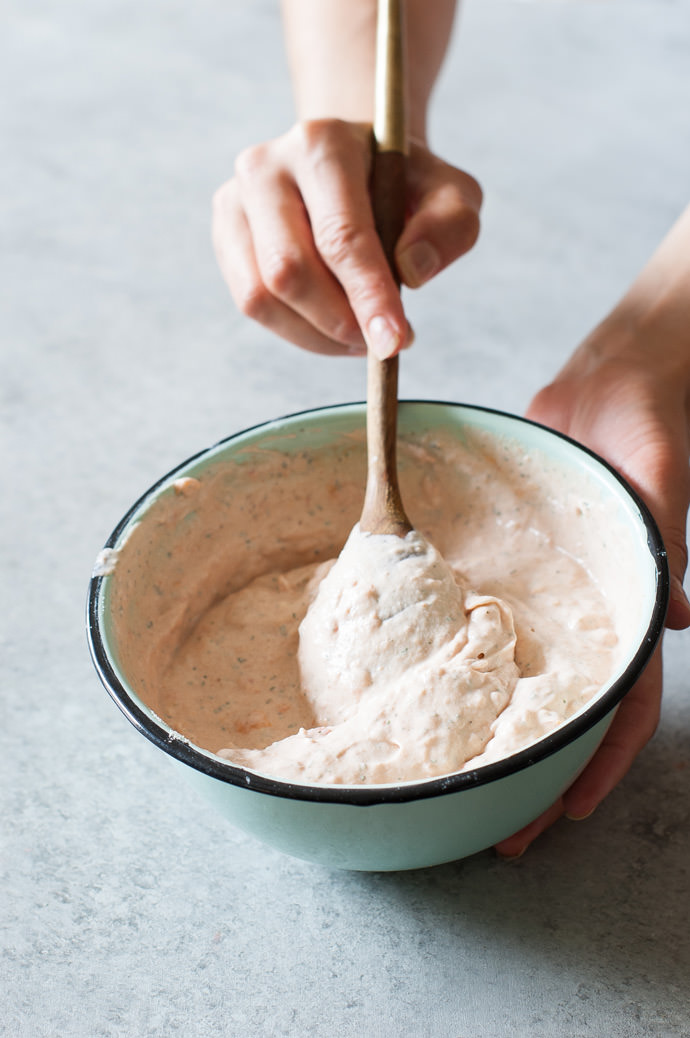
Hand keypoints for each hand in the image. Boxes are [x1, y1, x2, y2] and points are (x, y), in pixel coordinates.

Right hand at [212, 119, 481, 356]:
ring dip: (316, 334)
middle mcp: (266, 165)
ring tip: (360, 336)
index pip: (340, 235)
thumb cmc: (406, 186)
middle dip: (338, 322)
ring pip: (260, 295)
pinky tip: (332, 326)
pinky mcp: (226, 234)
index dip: (367, 295)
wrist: (356, 166)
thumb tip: (412, 271)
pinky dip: (296, 330)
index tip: (393, 342)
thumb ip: (451, 226)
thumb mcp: (452, 195)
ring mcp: (235, 200)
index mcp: (322, 143)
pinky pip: (250, 303)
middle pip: (287, 270)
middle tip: (381, 345)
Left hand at [496, 316, 689, 857]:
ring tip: (460, 779)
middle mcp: (589, 611)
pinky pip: (491, 619)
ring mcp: (550, 594)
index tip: (565, 812)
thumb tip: (679, 617)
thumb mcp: (661, 478)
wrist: (617, 376)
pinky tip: (436, 687)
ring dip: (500, 730)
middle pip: (566, 708)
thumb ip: (664, 543)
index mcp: (630, 603)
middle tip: (497, 828)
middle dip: (536, 770)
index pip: (623, 702)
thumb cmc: (652, 420)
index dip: (601, 762)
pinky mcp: (516, 563)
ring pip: (526, 676)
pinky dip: (472, 659)